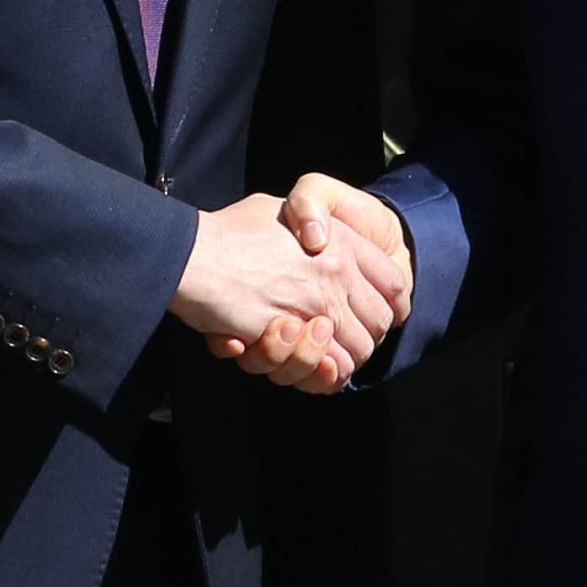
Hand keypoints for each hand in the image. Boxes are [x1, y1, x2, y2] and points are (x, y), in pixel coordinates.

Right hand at [168, 192, 403, 377]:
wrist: (192, 255)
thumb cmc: (229, 231)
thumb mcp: (279, 210)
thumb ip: (305, 221)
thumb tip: (313, 230)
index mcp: (340, 241)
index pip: (393, 282)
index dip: (392, 303)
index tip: (380, 314)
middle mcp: (336, 273)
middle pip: (379, 322)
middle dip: (366, 337)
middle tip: (342, 340)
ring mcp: (315, 305)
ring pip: (356, 351)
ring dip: (340, 360)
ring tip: (319, 356)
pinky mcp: (292, 336)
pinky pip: (327, 369)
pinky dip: (321, 375)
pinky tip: (309, 366)